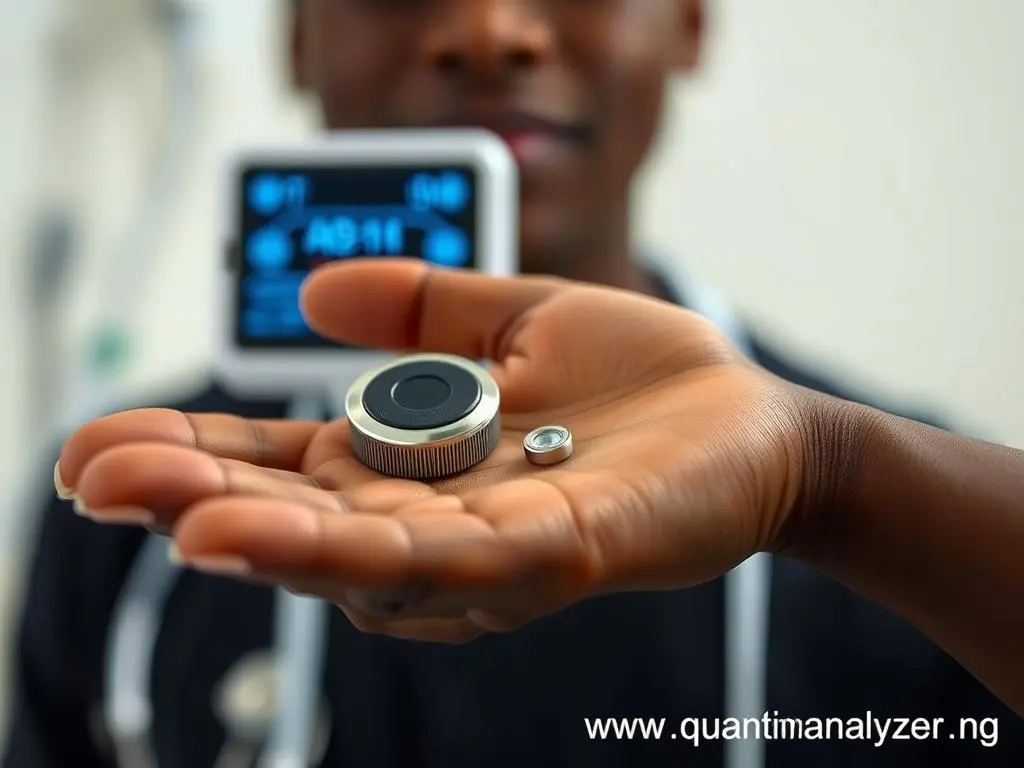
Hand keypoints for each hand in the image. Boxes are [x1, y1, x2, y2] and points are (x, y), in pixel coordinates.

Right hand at [55, 259, 845, 642]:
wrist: (750, 423)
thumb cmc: (641, 381)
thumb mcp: (515, 316)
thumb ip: (419, 304)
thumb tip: (312, 289)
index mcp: (415, 459)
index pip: (285, 466)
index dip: (197, 456)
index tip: (106, 443)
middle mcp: (437, 515)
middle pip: (304, 519)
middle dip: (198, 499)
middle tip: (96, 478)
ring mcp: (497, 549)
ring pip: (368, 556)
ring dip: (274, 541)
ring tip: (184, 522)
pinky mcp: (564, 556)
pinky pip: (466, 562)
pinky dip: (382, 557)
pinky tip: (305, 541)